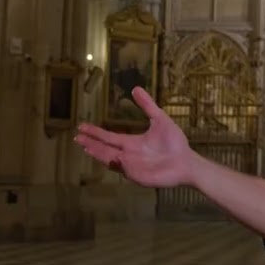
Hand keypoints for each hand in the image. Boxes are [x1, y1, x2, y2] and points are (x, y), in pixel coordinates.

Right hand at [74, 87, 196, 188]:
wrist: (187, 161)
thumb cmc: (174, 143)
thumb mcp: (159, 119)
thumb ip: (147, 105)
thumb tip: (135, 88)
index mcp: (131, 143)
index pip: (109, 137)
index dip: (95, 133)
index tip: (81, 126)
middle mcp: (128, 155)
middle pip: (105, 149)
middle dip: (91, 144)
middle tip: (77, 138)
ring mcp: (132, 167)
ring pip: (111, 160)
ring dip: (99, 154)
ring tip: (87, 147)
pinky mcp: (139, 177)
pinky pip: (127, 170)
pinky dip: (120, 165)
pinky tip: (114, 158)